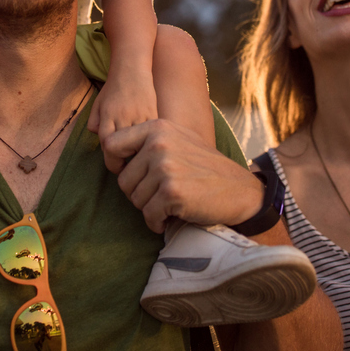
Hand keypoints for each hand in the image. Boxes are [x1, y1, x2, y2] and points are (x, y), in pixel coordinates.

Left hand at [88, 69, 157, 172]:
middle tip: (127, 169)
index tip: (116, 167)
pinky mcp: (154, 114)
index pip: (107, 147)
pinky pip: (152, 135)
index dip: (112, 161)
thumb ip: (94, 124)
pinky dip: (150, 143)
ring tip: (140, 161)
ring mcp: (139, 116)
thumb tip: (102, 144)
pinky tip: (150, 147)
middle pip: (123, 149)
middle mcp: (123, 117)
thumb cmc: (112, 89)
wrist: (132, 70)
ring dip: (139, 155)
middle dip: (125, 162)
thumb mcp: (97, 105)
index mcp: (108, 116)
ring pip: (140, 144)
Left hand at [104, 119, 262, 232]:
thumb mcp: (179, 140)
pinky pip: (149, 215)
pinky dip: (158, 222)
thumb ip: (148, 141)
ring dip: (150, 208)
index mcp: (157, 128)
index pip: (112, 145)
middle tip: (161, 196)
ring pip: (135, 199)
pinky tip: (173, 216)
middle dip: (139, 194)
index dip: (116, 165)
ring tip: (171, 203)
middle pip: (123, 179)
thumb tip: (109, 151)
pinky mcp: (172, 192)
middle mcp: (159, 143)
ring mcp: (165, 167)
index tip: (133, 177)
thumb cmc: (205, 169)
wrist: (240, 191)